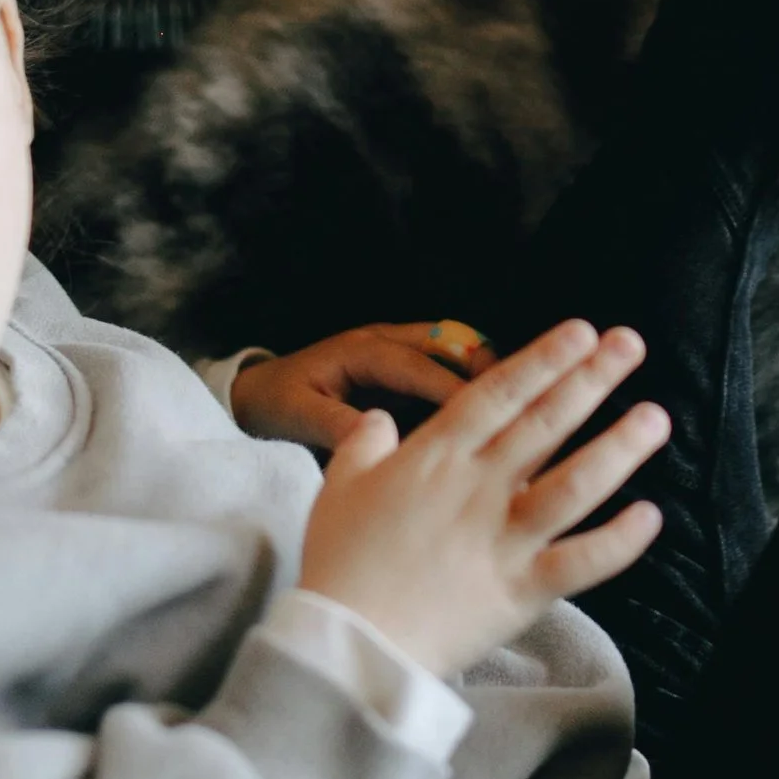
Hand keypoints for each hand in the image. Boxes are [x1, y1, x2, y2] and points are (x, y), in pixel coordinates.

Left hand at [234, 320, 496, 455]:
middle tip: (521, 397)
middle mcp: (386, 341)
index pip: (416, 366)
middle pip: (449, 341)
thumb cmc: (277, 403)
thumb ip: (334, 425)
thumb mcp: (297, 415)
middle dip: (485, 364)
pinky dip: (475, 381)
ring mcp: (398, 351)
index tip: (480, 413)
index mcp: (361, 351)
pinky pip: (448, 366)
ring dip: (486, 370)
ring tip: (522, 402)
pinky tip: (498, 413)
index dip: (449, 387)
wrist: (257, 394)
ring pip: (456, 349)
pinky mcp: (404, 368)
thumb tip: (376, 438)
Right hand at [295, 317, 666, 676]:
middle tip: (630, 344)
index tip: (582, 331)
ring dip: (618, 448)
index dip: (544, 359)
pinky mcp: (521, 590)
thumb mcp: (338, 486)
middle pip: (545, 424)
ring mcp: (503, 538)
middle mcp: (477, 489)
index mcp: (435, 457)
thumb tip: (380, 418)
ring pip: (574, 484)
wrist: (346, 642)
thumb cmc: (338, 562)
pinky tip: (651, 516)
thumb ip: (364, 444)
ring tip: (656, 417)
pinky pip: (580, 561)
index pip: (499, 394)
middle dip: (592, 379)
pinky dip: (619, 541)